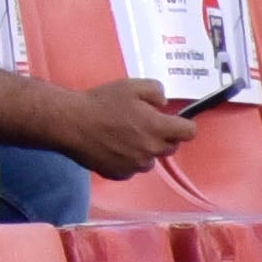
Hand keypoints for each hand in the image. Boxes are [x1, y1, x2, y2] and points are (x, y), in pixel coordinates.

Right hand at [49, 79, 200, 176]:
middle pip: (170, 146)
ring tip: (124, 136)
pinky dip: (126, 159)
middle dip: (162, 136)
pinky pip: (131, 168)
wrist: (72, 123)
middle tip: (142, 123)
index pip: (189, 132)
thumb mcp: (131, 86)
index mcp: (158, 128)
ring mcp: (135, 166)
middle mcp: (151, 151)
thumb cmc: (102, 103)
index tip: (173, 120)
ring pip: (150, 159)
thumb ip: (156, 91)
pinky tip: (112, 147)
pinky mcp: (120, 174)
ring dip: (144, 149)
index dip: (184, 124)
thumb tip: (163, 104)